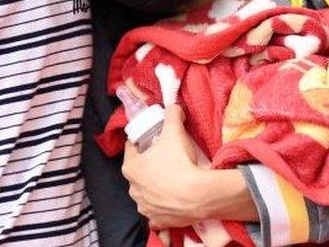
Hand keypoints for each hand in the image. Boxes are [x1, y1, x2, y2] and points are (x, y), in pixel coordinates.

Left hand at [121, 105, 204, 228]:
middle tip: (166, 159)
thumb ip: (172, 114)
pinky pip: (158, 212)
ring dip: (155, 187)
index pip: (131, 149)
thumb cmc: (179, 161)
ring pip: (147, 193)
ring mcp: (144, 206)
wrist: (198, 195)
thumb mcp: (175, 131)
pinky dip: (163, 207)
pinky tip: (174, 201)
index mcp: (130, 167)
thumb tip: (173, 106)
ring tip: (172, 180)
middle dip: (149, 166)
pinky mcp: (157, 220)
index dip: (142, 142)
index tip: (153, 140)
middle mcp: (133, 189)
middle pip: (139, 172)